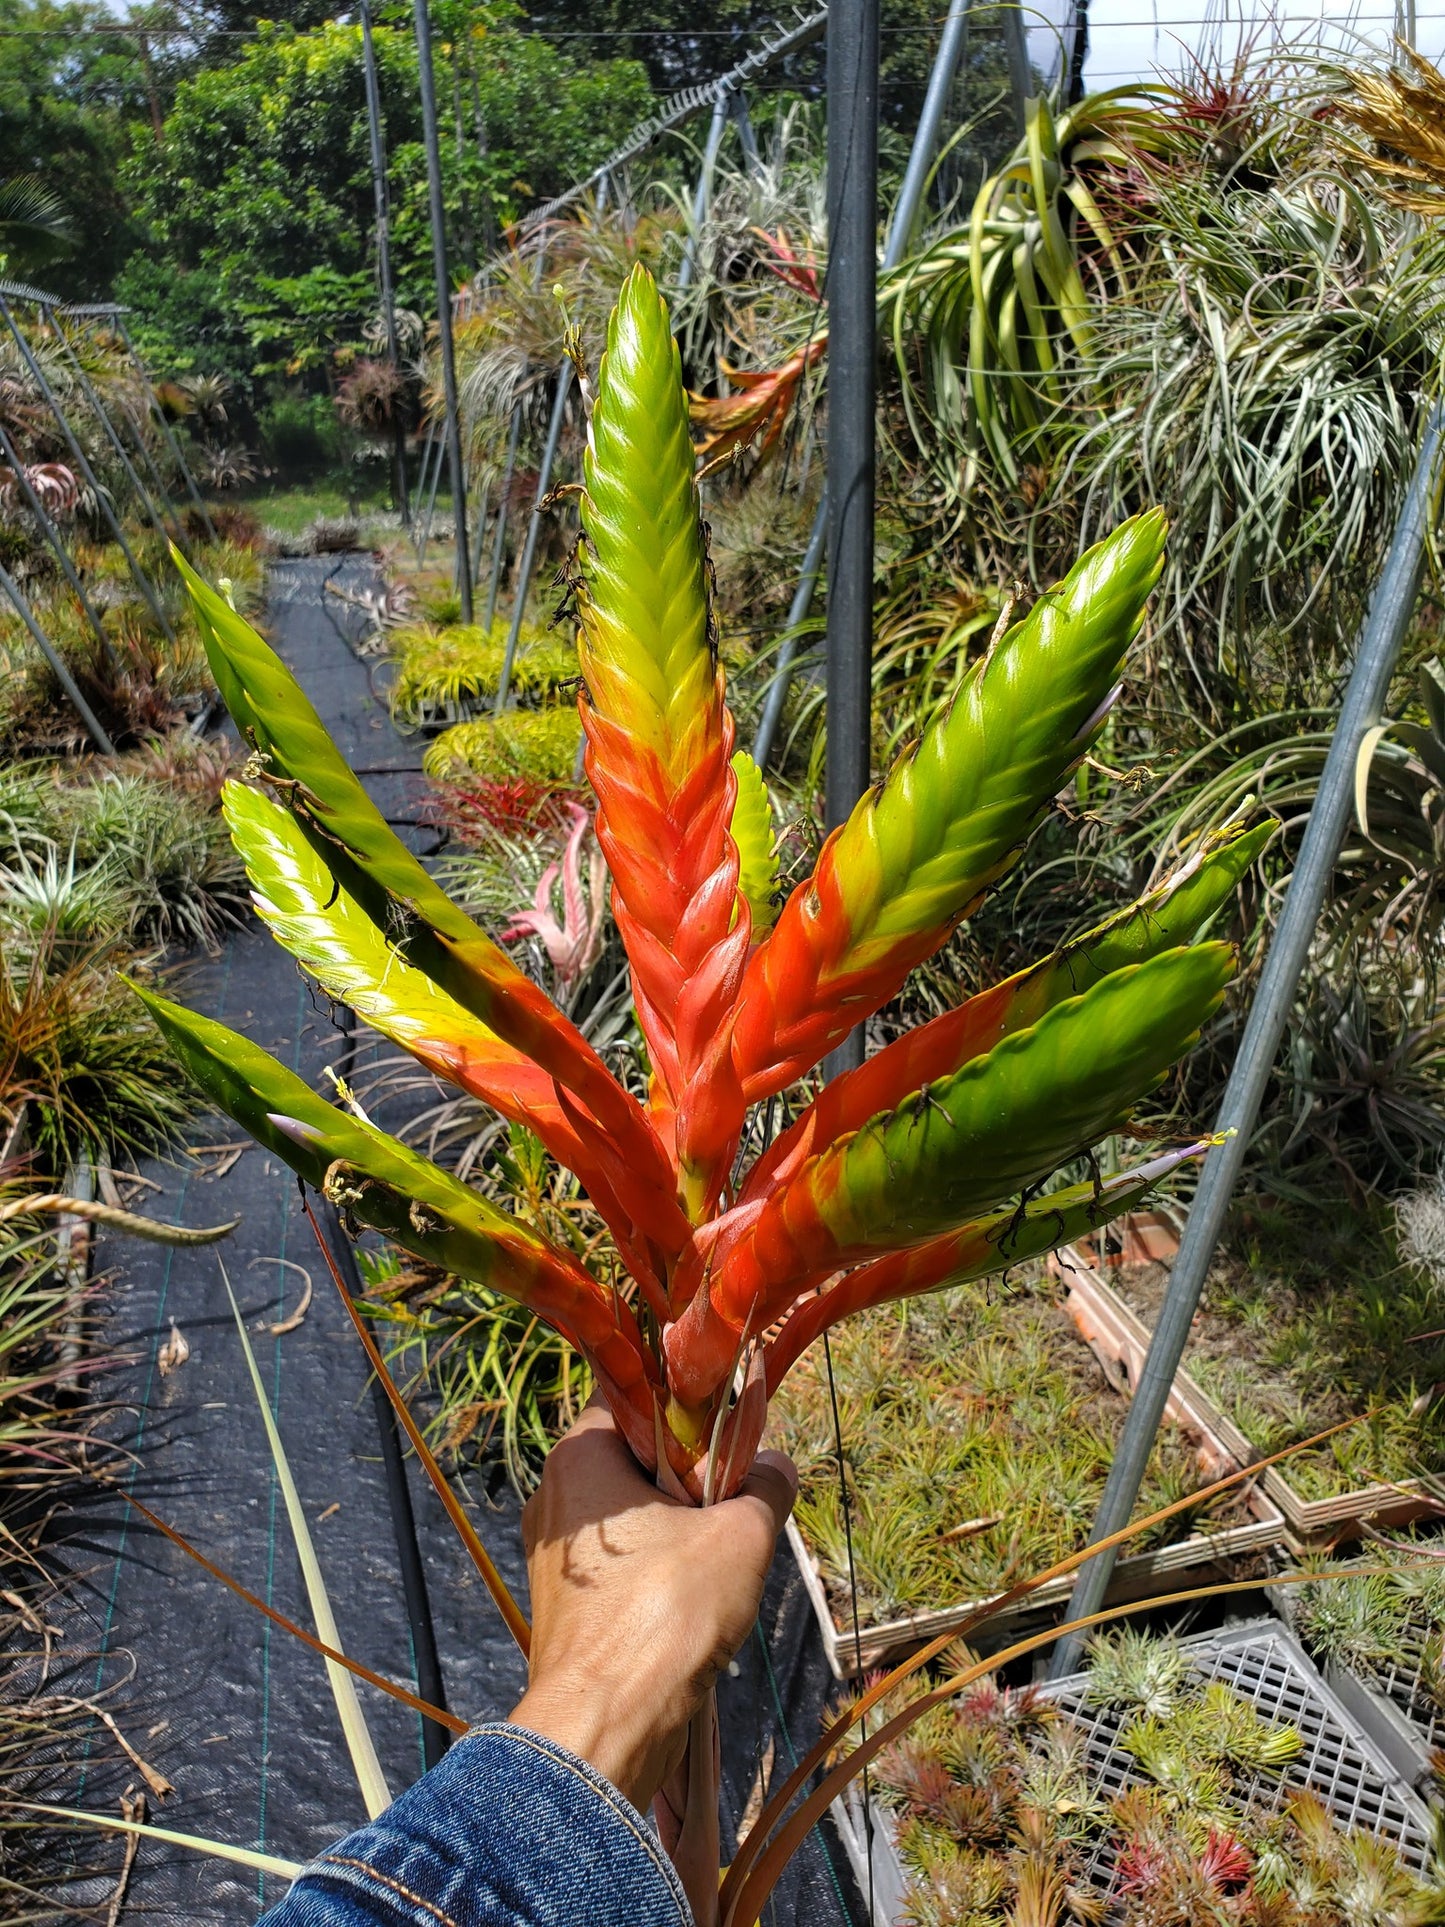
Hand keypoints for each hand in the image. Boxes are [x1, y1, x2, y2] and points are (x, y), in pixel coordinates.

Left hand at [509, 1405, 796, 1812]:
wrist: (608, 1724)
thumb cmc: (667, 1612)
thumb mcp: (741, 1535)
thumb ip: (765, 1487)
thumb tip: (777, 1466)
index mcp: (577, 1458)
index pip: (632, 1400)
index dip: (685, 1411)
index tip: (727, 1436)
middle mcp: (553, 1499)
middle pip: (633, 1462)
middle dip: (688, 1480)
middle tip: (731, 1502)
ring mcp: (553, 1560)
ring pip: (630, 1521)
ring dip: (677, 1534)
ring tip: (719, 1561)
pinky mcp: (563, 1609)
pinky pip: (619, 1571)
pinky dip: (656, 1576)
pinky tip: (694, 1604)